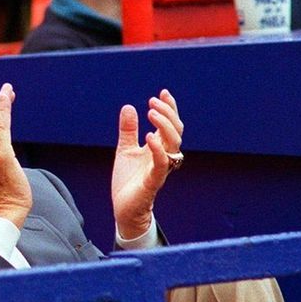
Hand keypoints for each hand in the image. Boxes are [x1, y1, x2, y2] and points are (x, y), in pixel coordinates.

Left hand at [112, 89, 183, 238]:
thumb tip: (128, 107)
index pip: (171, 124)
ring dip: (164, 126)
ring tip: (150, 112)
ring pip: (173, 144)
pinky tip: (148, 136)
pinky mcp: (153, 181)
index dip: (170, 108)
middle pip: (176, 131)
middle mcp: (164, 156)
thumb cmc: (128, 181)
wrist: (124, 208)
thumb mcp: (125, 149)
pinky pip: (161, 164)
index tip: (163, 93)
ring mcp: (160, 169)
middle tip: (153, 102)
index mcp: (159, 148)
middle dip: (168, 114)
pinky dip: (157, 149)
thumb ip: (128, 130)